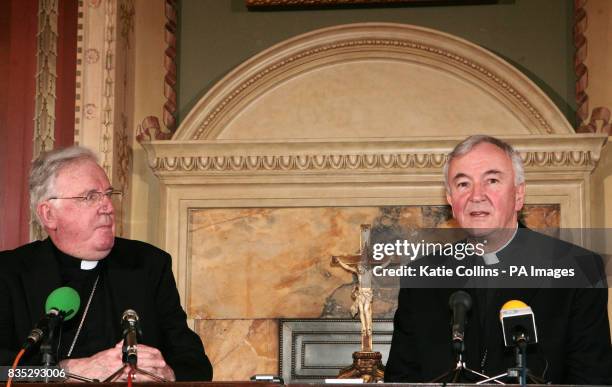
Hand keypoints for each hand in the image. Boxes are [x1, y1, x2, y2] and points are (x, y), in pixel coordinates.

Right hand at [59, 342, 175, 381]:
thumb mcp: (108, 352)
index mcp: (120, 353)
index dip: (150, 353)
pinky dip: (140, 380)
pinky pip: (131, 379)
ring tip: (159, 374)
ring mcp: (119, 371)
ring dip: (149, 372)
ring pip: (138, 371)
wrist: (84, 371)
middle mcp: (121, 361)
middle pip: (141, 361)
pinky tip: (146, 380)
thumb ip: (118, 348)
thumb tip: (123, 343)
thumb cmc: (95, 362)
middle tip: (162, 364)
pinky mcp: (117, 379)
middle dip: (153, 363)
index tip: (158, 355)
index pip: (139, 351)